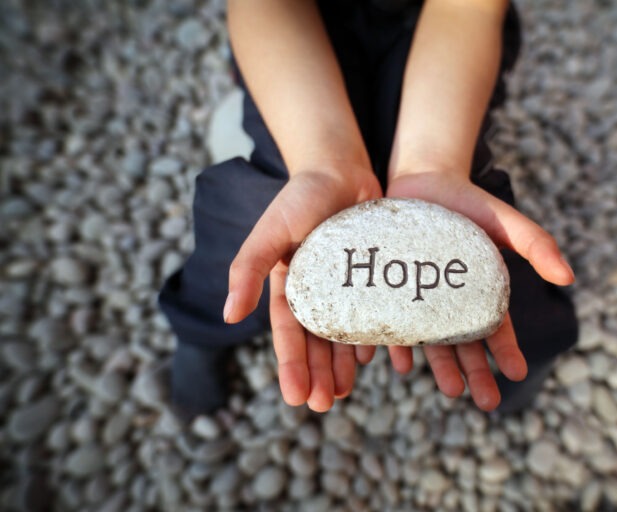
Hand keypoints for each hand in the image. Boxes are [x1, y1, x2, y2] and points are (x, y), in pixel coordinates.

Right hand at [224, 169, 380, 411]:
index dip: (291, 366)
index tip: (297, 399)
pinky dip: (371, 336)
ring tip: (343, 392)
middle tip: (323, 405)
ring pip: (341, 334)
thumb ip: (249, 269)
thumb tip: (230, 316)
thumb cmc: (301, 196)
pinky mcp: (367, 278)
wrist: (341, 169)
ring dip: (340, 364)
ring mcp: (342, 286)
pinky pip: (370, 314)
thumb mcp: (272, 230)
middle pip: (314, 341)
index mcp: (286, 285)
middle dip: (316, 373)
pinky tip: (375, 359)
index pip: (287, 333)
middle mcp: (313, 291)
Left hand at [385, 171, 574, 410]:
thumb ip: (536, 245)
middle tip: (484, 401)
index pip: (496, 328)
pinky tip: (401, 364)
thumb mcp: (505, 220)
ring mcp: (421, 299)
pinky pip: (393, 323)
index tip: (515, 374)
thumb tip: (568, 277)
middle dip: (476, 372)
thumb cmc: (470, 202)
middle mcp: (451, 302)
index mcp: (481, 291)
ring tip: (451, 390)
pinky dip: (397, 345)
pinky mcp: (391, 291)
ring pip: (431, 341)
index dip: (507, 351)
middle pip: (464, 344)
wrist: (423, 180)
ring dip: (441, 367)